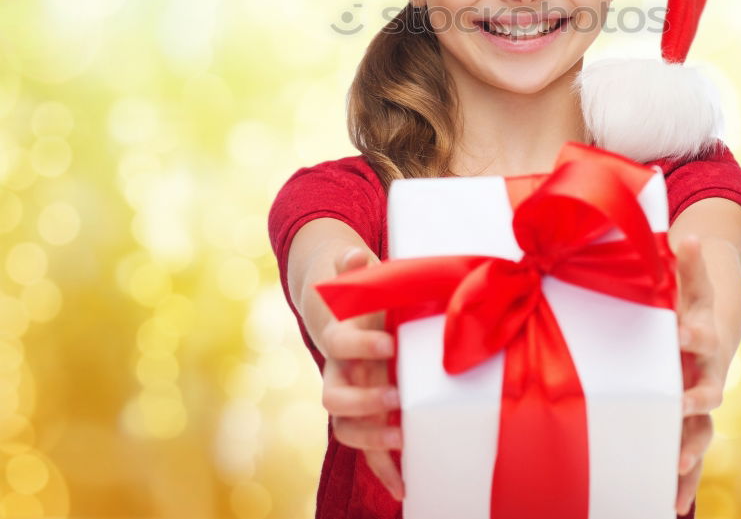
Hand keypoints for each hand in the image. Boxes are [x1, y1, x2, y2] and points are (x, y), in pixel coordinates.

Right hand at [318, 246, 404, 500]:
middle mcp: (339, 371)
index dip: (360, 346)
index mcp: (340, 336)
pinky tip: (406, 488)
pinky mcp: (366, 413)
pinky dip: (384, 470)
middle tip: (397, 398)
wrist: (344, 309)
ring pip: (346, 428)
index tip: (389, 344)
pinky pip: (369, 449)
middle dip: (363, 403)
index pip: (339, 344)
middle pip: (332, 398)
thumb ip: (357, 268)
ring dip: (372, 439)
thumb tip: (354, 254)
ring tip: (403, 440)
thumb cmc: (362, 291)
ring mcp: (350, 395)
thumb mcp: (362, 276)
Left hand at [674, 235, 723, 515]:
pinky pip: (691, 455)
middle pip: (706, 391)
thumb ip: (683, 261)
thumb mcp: (684, 276)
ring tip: (673, 474)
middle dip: (693, 406)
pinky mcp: (692, 422)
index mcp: (702, 334)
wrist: (711, 320)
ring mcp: (702, 399)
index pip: (701, 333)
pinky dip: (684, 482)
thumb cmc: (687, 296)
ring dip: (688, 452)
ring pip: (701, 432)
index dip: (693, 335)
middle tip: (679, 418)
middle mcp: (708, 371)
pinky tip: (671, 506)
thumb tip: (685, 235)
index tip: (682, 334)